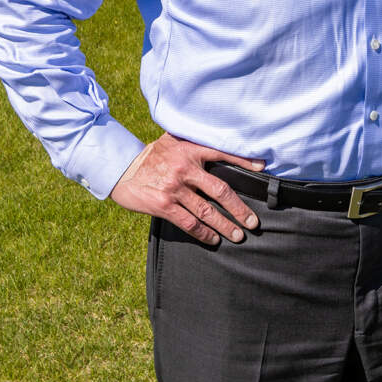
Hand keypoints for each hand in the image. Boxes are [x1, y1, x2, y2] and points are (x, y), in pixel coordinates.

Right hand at [109, 134, 262, 245]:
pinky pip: (189, 223)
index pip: (222, 153)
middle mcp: (185, 168)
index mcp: (189, 149)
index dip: (244, 161)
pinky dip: (204, 233)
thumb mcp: (172, 142)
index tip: (261, 169)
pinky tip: (214, 239)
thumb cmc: (151, 156)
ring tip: (238, 235)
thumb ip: (193, 144)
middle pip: (221, 191)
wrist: (120, 168)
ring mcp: (174, 188)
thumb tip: (218, 148)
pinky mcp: (163, 205)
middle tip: (253, 222)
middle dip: (239, 209)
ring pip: (207, 211)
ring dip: (226, 226)